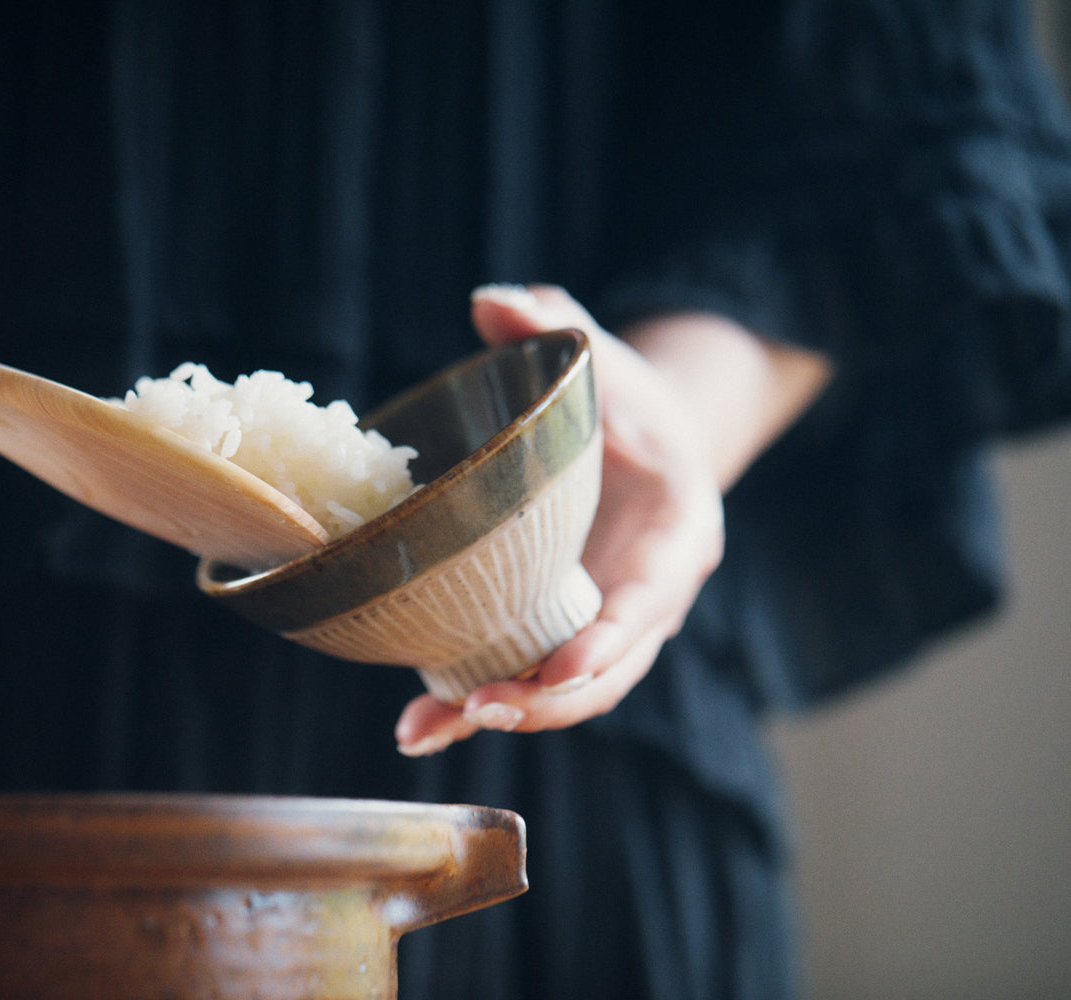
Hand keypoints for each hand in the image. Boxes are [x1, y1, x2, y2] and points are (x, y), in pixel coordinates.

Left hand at [394, 284, 728, 754]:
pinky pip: (523, 678)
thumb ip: (555, 325)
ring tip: (421, 731)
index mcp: (676, 539)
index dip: (608, 642)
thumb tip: (493, 301)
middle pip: (607, 673)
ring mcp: (600, 625)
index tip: (559, 667)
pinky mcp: (555, 633)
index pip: (648, 604)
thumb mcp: (606, 358)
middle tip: (477, 709)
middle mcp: (643, 598)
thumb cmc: (629, 401)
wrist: (645, 443)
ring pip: (561, 692)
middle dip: (546, 699)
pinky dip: (472, 705)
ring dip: (499, 715)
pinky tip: (416, 724)